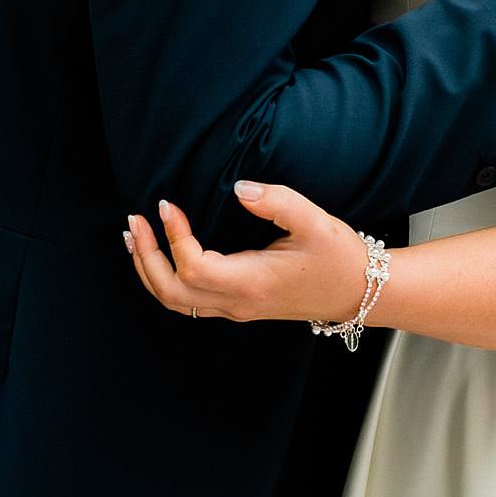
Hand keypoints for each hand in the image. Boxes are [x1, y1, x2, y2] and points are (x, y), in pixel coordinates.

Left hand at [123, 185, 367, 325]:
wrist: (359, 293)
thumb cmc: (339, 257)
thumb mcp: (315, 222)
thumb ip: (276, 201)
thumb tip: (239, 188)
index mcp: (252, 283)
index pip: (193, 267)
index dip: (173, 236)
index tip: (167, 203)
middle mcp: (238, 302)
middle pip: (171, 292)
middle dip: (146, 257)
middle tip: (135, 220)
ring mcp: (236, 308)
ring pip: (176, 301)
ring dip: (149, 270)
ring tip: (136, 236)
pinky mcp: (239, 306)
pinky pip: (189, 300)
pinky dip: (166, 277)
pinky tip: (162, 253)